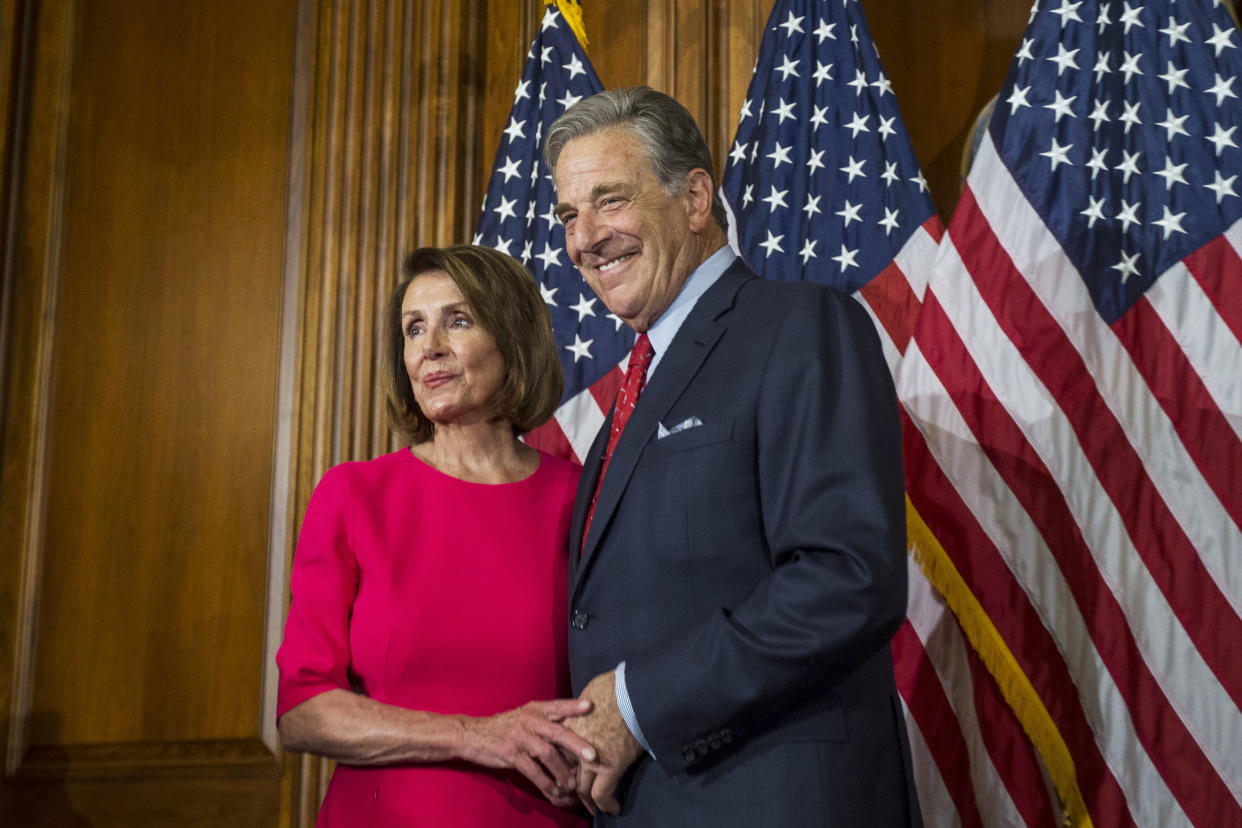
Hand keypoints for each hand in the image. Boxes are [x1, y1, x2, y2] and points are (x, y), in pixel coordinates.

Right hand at [459, 699, 596, 807]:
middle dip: (576, 744)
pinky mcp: (510, 754)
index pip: (557, 705)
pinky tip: (555, 791)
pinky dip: (546, 782)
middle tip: (592, 755)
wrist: (473, 734)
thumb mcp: (524, 715)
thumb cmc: (505, 726)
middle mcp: (529, 720)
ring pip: (547, 754)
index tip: (591, 706)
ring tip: (573, 783)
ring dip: (562, 771)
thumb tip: (574, 730)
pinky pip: (533, 771)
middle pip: (557, 732)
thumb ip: (546, 720)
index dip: (573, 706)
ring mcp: (520, 737)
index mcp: (535, 709)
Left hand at [564, 671, 642, 814]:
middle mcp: (574, 746)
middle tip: (572, 794)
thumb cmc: (614, 687)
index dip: (562, 763)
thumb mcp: (589, 694)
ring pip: (581, 787)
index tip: (567, 769)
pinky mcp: (609, 767)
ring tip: (591, 806)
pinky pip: (602, 794)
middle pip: (566, 772)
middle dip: (568, 785)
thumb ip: (582, 708)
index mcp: (569, 726)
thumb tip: (587, 707)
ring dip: (585, 798)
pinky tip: (612, 809)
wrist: (632, 692)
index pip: (559, 752)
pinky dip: (605, 804)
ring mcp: (590, 759)